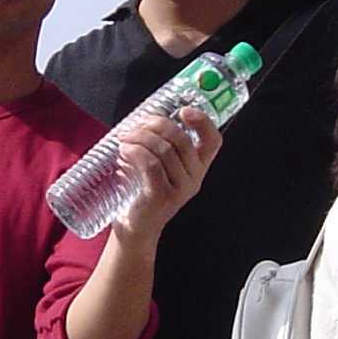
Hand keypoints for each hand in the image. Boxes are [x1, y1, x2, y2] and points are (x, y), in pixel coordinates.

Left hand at [113, 107, 220, 241]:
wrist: (135, 228)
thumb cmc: (142, 191)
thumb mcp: (156, 165)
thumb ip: (157, 144)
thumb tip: (142, 118)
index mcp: (197, 167)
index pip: (213, 141)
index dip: (203, 122)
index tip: (184, 110)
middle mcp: (194, 178)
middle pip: (181, 139)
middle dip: (156, 125)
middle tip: (135, 126)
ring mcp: (180, 189)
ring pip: (163, 150)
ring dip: (140, 138)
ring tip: (124, 139)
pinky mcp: (162, 197)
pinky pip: (151, 165)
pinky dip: (135, 151)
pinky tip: (124, 150)